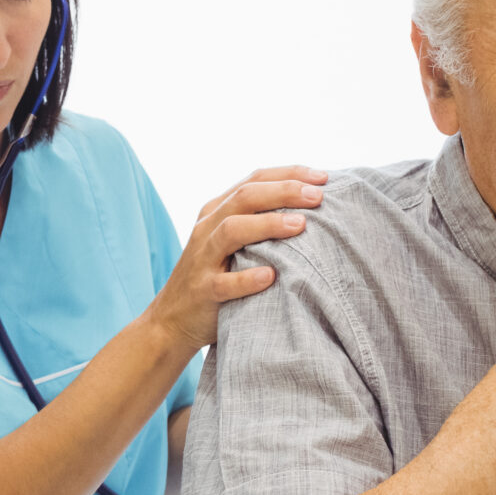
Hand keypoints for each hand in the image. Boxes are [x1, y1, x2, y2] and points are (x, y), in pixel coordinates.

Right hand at [146, 166, 327, 352]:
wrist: (172, 319)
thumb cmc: (216, 276)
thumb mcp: (231, 241)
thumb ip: (259, 221)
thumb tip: (312, 206)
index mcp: (217, 211)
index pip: (254, 180)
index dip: (289, 175)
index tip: (324, 179)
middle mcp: (207, 228)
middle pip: (245, 197)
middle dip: (284, 192)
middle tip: (318, 196)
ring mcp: (203, 259)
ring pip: (231, 230)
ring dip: (267, 225)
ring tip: (300, 225)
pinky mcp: (203, 291)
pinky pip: (224, 283)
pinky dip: (247, 279)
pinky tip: (271, 277)